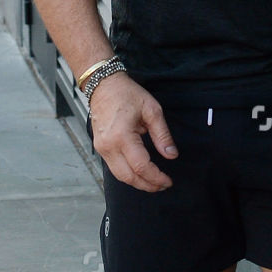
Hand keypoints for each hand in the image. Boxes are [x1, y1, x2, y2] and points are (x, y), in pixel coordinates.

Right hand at [88, 74, 177, 191]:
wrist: (103, 85)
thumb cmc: (127, 94)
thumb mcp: (152, 110)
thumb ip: (162, 135)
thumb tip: (171, 155)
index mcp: (122, 136)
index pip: (141, 167)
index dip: (156, 177)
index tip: (168, 181)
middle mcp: (109, 146)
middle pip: (129, 177)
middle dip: (147, 185)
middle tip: (162, 186)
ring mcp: (101, 148)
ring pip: (120, 176)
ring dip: (137, 183)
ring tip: (153, 183)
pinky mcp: (100, 148)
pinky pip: (114, 168)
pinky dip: (128, 174)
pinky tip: (140, 173)